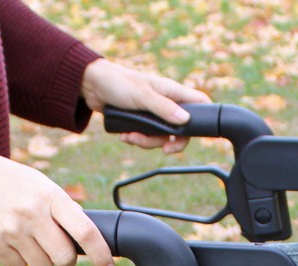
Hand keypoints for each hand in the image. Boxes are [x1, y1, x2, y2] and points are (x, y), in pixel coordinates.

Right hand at [0, 134, 114, 265]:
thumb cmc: (3, 180)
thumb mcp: (37, 183)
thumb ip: (59, 208)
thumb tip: (83, 238)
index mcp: (49, 194)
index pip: (84, 230)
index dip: (100, 253)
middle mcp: (32, 212)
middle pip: (65, 258)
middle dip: (65, 262)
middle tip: (59, 254)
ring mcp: (12, 229)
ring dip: (39, 260)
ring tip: (25, 239)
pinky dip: (16, 259)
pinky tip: (7, 238)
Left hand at [80, 59, 210, 153]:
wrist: (93, 87)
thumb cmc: (119, 83)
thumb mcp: (143, 96)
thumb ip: (163, 109)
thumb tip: (184, 121)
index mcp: (172, 91)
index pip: (199, 103)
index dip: (205, 118)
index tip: (196, 135)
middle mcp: (166, 103)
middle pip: (180, 130)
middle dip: (168, 142)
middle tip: (162, 149)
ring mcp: (154, 114)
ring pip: (161, 138)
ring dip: (146, 142)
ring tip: (130, 136)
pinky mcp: (141, 122)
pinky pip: (145, 138)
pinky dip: (136, 140)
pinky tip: (125, 135)